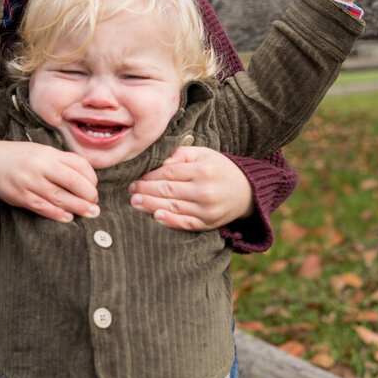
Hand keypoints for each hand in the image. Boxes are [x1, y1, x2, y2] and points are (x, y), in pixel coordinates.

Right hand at [0, 140, 99, 221]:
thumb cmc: (22, 159)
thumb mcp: (43, 153)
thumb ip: (63, 163)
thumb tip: (88, 181)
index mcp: (49, 153)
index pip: (79, 164)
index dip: (92, 178)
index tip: (94, 187)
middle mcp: (40, 165)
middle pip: (73, 181)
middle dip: (89, 195)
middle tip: (95, 205)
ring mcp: (29, 181)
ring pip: (59, 197)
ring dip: (78, 207)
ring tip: (91, 214)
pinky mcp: (20, 196)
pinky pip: (42, 207)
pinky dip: (57, 214)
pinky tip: (68, 217)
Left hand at [129, 145, 253, 229]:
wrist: (247, 192)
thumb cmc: (221, 170)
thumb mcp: (205, 154)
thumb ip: (182, 154)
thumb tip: (162, 162)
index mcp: (203, 170)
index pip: (169, 173)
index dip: (150, 176)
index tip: (136, 177)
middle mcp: (205, 190)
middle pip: (168, 190)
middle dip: (145, 190)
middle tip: (130, 190)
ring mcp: (206, 209)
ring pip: (173, 207)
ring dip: (150, 205)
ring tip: (135, 202)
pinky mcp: (207, 223)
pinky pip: (185, 223)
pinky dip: (169, 221)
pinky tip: (155, 216)